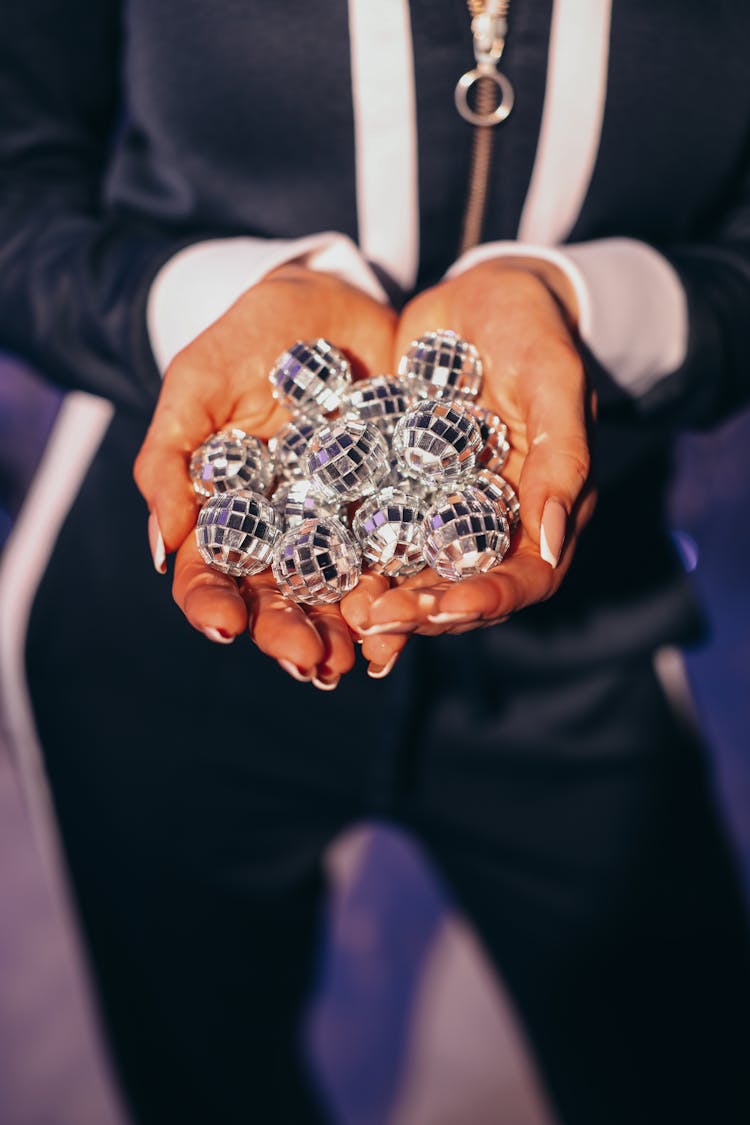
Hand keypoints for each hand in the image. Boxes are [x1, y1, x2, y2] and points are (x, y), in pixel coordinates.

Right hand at [134, 265, 396, 686]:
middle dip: (292, 637)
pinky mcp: (397, 505)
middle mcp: (283, 532)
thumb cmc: (246, 339)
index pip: (211, 574)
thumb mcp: (196, 384)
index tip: (223, 626)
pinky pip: (400, 555)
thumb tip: (161, 547)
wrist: (326, 300)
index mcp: (227, 515)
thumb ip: (170, 458)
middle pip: (281, 599)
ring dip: (350, 631)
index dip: (212, 604)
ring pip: (340, 592)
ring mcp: (341, 523)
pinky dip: (406, 588)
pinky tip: (416, 614)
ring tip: (364, 659)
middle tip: (312, 664)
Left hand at [340, 259, 595, 658]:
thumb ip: (560, 460)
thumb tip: (551, 547)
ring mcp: (442, 508)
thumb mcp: (556, 383)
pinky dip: (351, 554)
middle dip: (422, 612)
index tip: (445, 609)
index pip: (524, 578)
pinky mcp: (399, 487)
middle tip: (376, 621)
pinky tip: (314, 567)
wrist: (486, 294)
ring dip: (383, 597)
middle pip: (462, 588)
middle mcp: (492, 521)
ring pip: (414, 571)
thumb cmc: (536, 331)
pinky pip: (375, 529)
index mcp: (542, 510)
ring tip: (343, 610)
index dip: (486, 601)